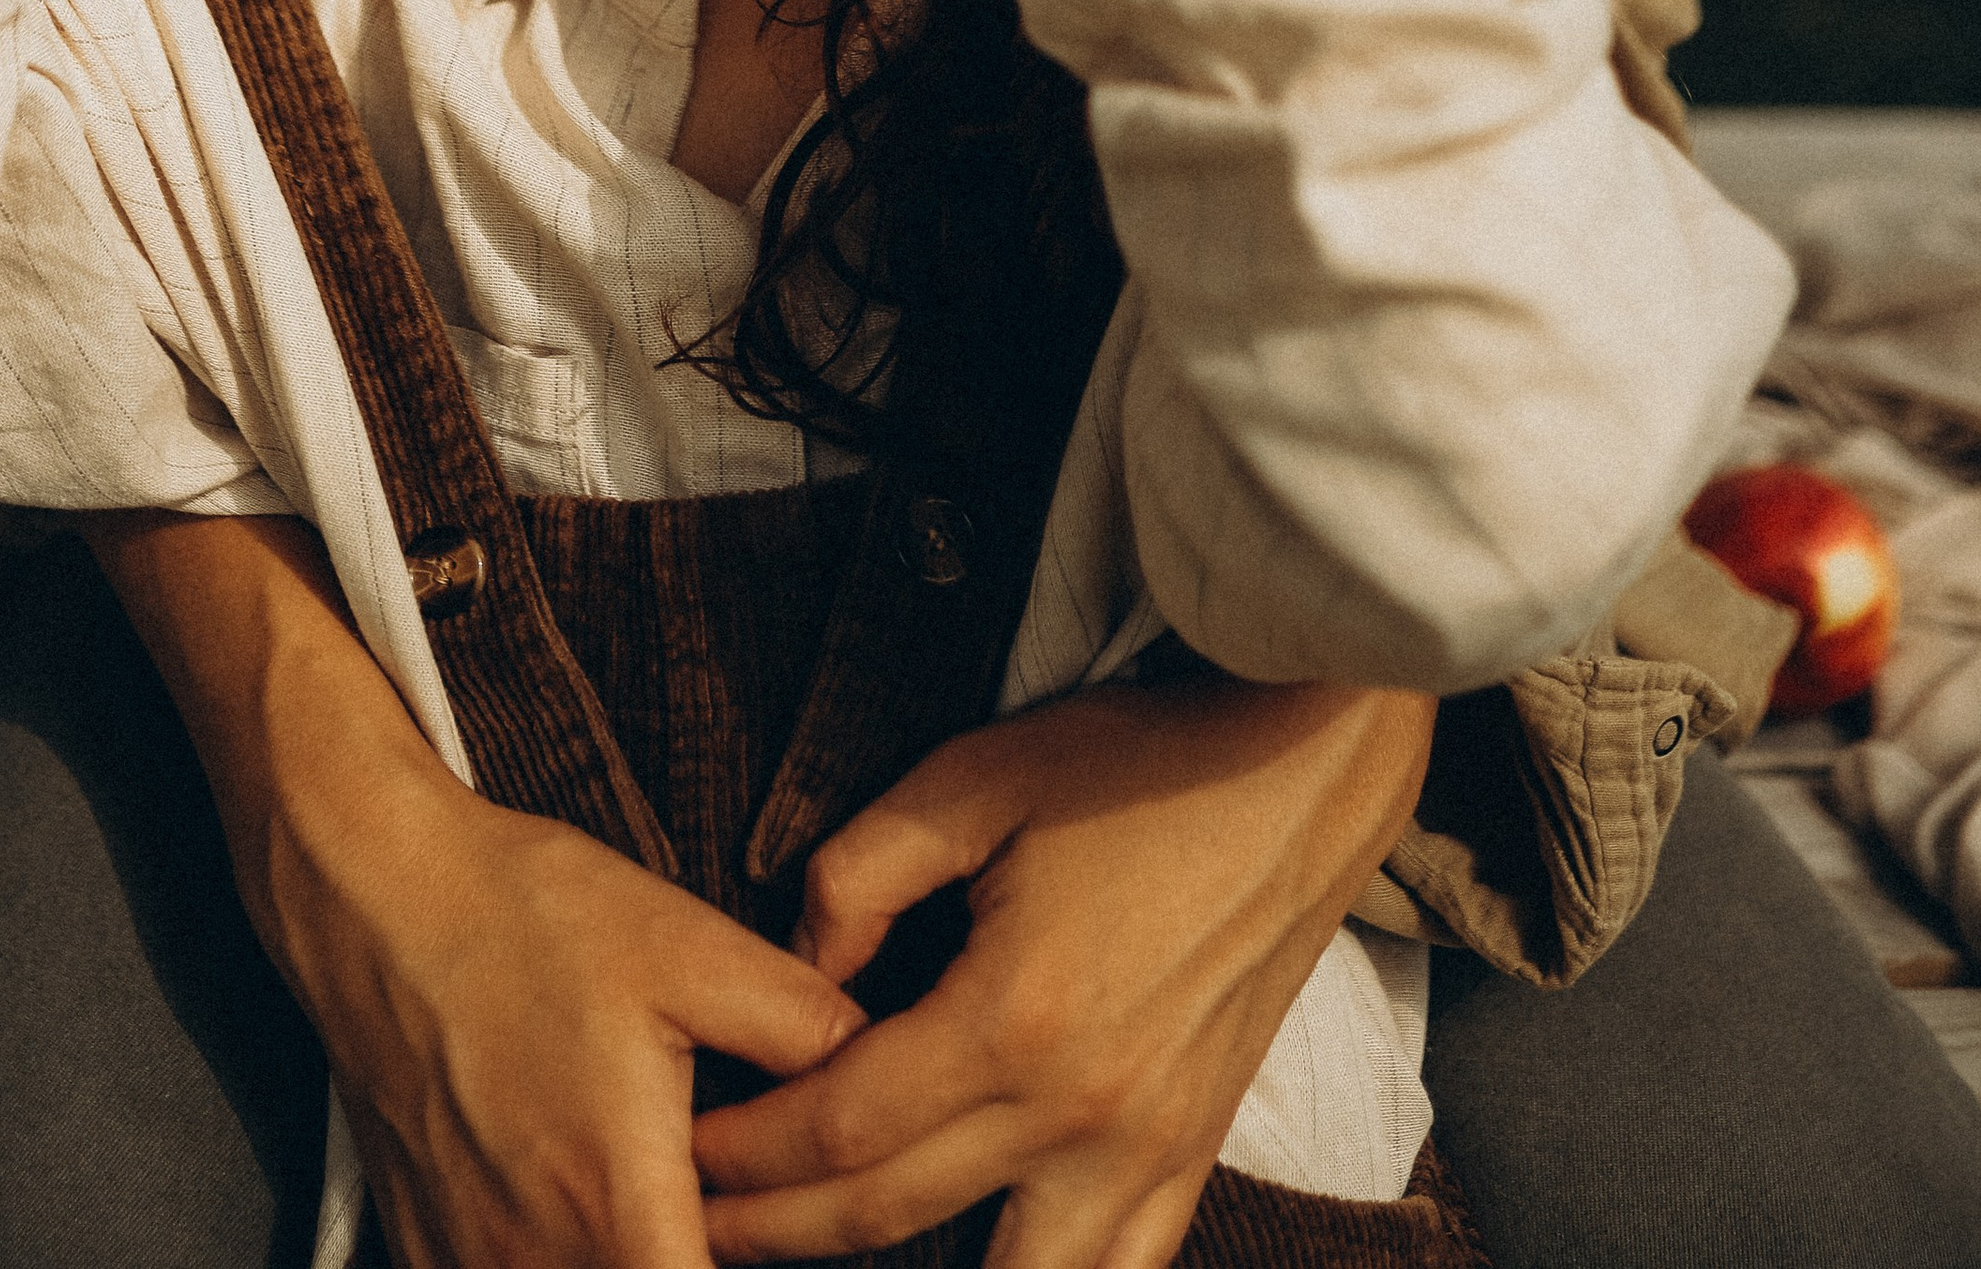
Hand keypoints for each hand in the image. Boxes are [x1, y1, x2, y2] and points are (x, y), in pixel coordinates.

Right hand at [87, 513, 862, 1268]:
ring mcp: (468, 1268)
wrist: (377, 894)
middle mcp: (534, 1267)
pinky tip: (585, 1212)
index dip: (772, 1265)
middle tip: (724, 1203)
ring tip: (663, 1201)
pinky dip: (556, 1261)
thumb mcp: (692, 946)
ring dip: (633, 1260)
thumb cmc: (528, 916)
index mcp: (619, 1212)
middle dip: (700, 1264)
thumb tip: (885, 1064)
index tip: (785, 1230)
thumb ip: (805, 1023)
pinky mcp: (424, 1252)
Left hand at [691, 675, 1434, 1268]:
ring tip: (816, 1258)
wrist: (1298, 771)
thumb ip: (864, 871)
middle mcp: (1082, 1113)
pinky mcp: (1193, 1153)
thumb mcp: (976, 776)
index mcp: (1016, 1019)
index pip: (841, 1125)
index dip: (750, 1150)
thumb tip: (798, 968)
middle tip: (696, 1226)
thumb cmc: (1135, 761)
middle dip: (779, 1231)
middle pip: (890, 1218)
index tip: (682, 1150)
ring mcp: (1147, 1150)